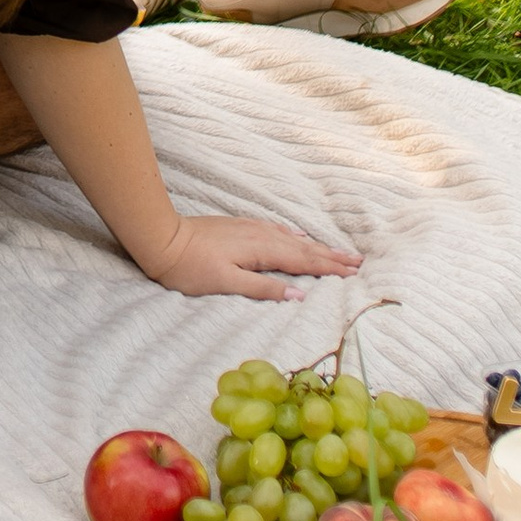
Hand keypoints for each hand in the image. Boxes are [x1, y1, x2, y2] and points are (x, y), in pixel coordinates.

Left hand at [139, 210, 362, 303]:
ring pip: (292, 239)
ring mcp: (250, 229)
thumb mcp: (226, 283)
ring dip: (317, 246)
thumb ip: (262, 288)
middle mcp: (260, 236)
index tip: (354, 272)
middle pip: (303, 248)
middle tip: (358, 261)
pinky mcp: (240, 227)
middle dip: (331, 255)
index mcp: (260, 251)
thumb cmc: (190, 268)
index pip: (303, 261)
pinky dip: (294, 236)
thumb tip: (299, 293)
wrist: (162, 239)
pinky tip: (299, 236)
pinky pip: (277, 231)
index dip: (329, 267)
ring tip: (338, 251)